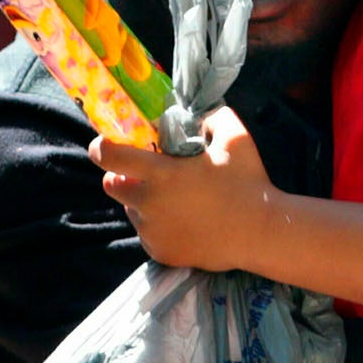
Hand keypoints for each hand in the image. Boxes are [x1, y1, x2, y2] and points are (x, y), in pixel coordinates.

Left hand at [90, 107, 275, 271]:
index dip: (101, 148)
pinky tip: (185, 222)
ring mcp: (153, 232)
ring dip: (143, 202)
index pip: (109, 157)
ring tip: (176, 201)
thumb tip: (198, 109)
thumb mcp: (235, 138)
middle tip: (147, 174)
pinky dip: (158, 226)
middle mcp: (148, 204)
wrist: (261, 233)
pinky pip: (148, 234)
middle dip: (122, 176)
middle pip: (112, 186)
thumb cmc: (249, 183)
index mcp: (160, 174)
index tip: (103, 145)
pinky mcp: (160, 253)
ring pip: (132, 211)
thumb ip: (212, 116)